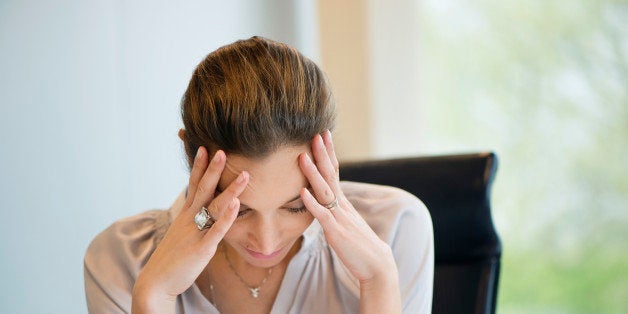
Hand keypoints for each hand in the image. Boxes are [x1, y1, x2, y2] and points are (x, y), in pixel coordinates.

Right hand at [132, 147, 248, 311]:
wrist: (156, 282)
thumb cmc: (173, 257)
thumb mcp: (184, 233)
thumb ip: (195, 220)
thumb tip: (208, 210)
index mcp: (186, 215)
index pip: (193, 185)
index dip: (199, 166)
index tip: (204, 147)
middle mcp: (190, 219)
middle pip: (203, 189)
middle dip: (213, 169)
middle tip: (223, 151)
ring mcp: (196, 233)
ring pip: (214, 207)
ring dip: (230, 190)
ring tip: (245, 175)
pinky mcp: (201, 249)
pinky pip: (216, 231)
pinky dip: (226, 217)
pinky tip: (235, 205)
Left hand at [298, 131, 397, 283]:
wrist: (377, 265)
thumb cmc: (359, 245)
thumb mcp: (345, 223)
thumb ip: (334, 210)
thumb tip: (323, 201)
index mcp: (342, 202)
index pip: (335, 172)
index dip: (328, 153)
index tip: (323, 134)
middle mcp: (341, 206)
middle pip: (330, 175)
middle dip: (322, 154)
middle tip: (316, 133)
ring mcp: (339, 218)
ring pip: (324, 191)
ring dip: (313, 173)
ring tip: (302, 156)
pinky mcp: (336, 233)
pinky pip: (322, 216)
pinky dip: (312, 203)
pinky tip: (302, 192)